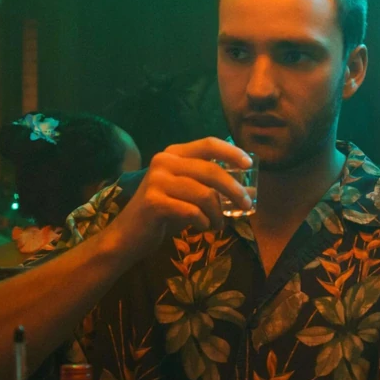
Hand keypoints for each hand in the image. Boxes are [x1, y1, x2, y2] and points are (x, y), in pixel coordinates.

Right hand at [106, 137, 252, 258]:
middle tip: (247, 204)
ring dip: (218, 213)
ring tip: (218, 224)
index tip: (249, 164)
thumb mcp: (190, 193)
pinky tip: (202, 227)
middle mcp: (164, 161)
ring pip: (205, 194)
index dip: (232, 152)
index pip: (209, 144)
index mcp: (174, 154)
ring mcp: (157, 181)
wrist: (129, 235)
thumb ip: (213, 186)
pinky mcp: (153, 202)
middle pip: (212, 170)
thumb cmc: (165, 212)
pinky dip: (204, 222)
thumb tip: (250, 191)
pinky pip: (192, 211)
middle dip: (235, 189)